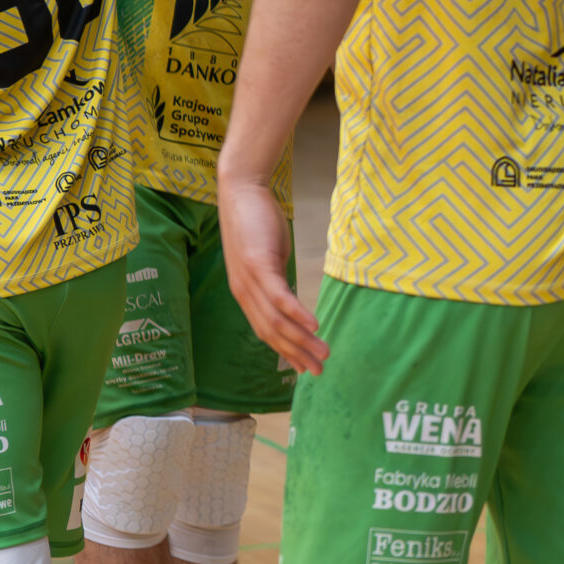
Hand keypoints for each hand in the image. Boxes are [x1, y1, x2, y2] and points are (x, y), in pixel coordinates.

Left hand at [219, 174, 326, 373]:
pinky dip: (297, 313)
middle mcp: (244, 292)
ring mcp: (250, 280)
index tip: (306, 367)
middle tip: (319, 371)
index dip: (286, 352)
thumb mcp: (267, 257)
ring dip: (301, 340)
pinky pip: (279, 296)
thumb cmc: (256, 221)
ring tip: (323, 352)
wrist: (240, 191)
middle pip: (271, 333)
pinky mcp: (258, 264)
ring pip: (276, 320)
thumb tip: (291, 297)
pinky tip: (314, 325)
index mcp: (246, 293)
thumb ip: (275, 280)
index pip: (266, 332)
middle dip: (296, 355)